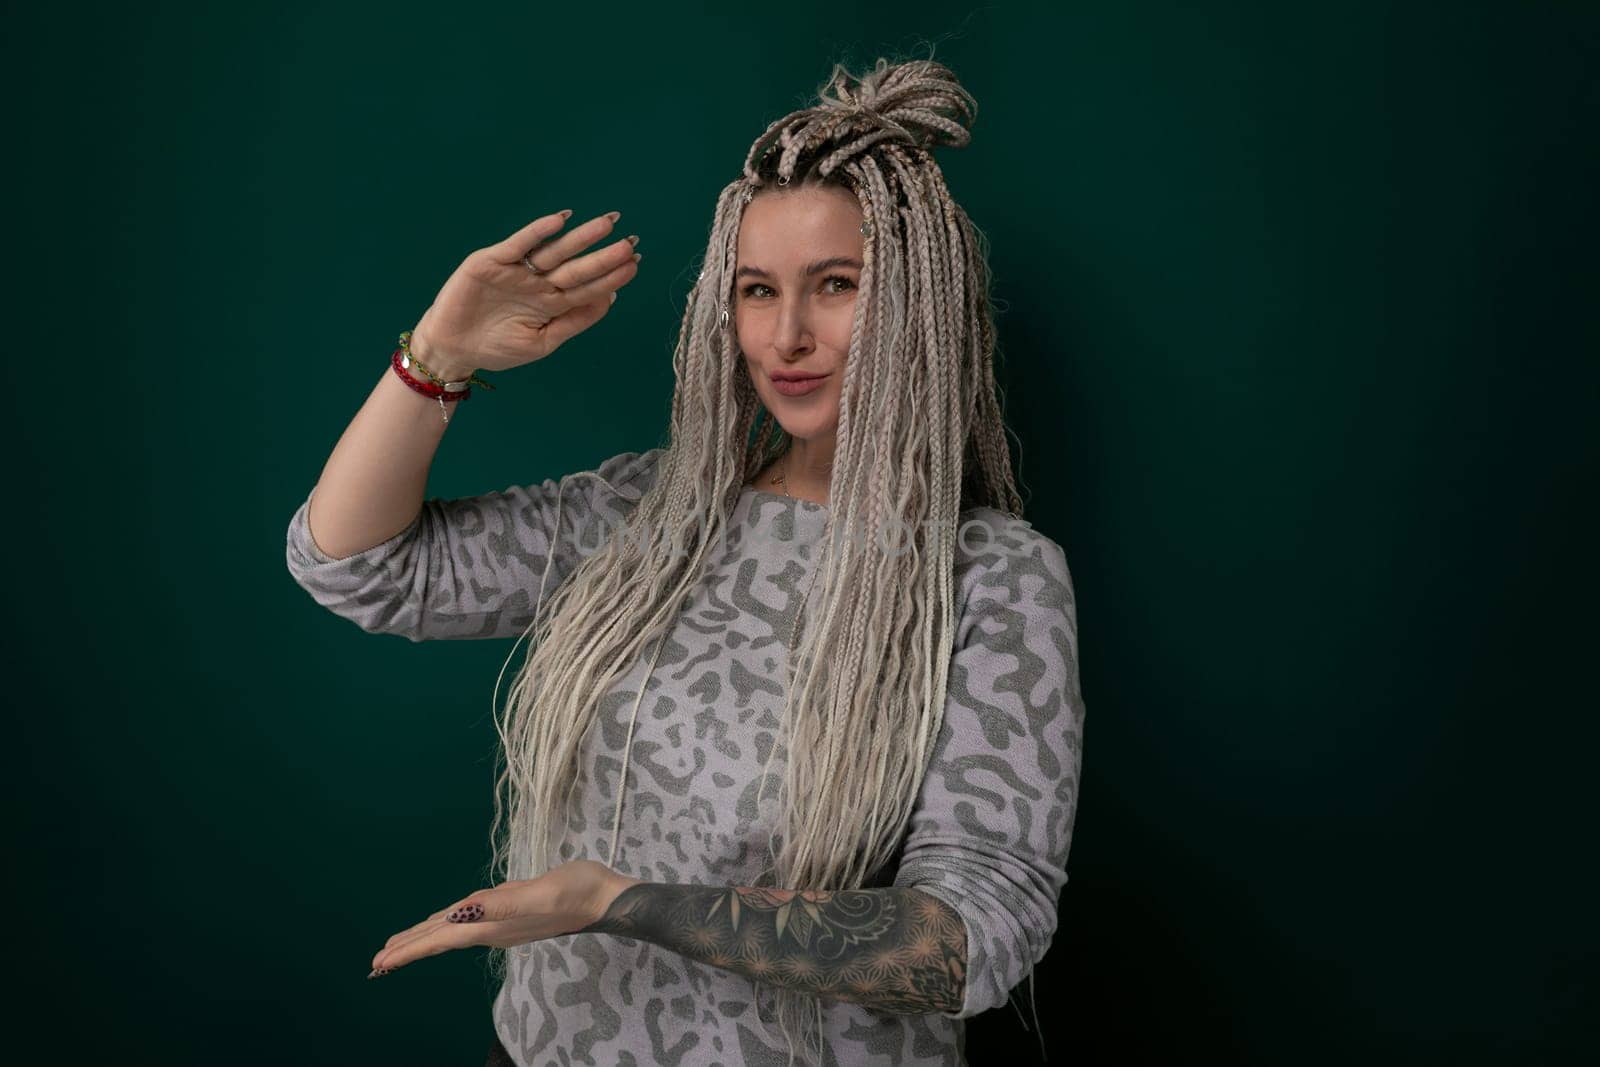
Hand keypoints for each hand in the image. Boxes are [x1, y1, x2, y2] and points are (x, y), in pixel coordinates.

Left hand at [367, 859, 641, 976]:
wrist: (606, 898)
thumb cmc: (577, 891)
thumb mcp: (541, 893)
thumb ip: (505, 904)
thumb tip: (467, 912)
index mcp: (494, 924)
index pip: (442, 938)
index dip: (410, 949)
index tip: (380, 963)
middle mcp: (494, 928)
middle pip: (442, 939)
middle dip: (409, 949)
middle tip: (376, 963)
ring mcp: (503, 923)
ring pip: (453, 932)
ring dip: (425, 940)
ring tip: (400, 947)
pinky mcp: (512, 914)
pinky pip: (468, 923)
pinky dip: (447, 927)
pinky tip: (447, 924)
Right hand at [408, 209, 640, 377]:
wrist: (452, 349)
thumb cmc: (497, 348)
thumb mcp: (542, 341)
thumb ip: (574, 321)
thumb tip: (610, 299)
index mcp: (553, 304)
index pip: (588, 288)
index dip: (611, 276)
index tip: (636, 264)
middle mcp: (539, 283)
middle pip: (578, 267)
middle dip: (604, 255)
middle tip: (631, 242)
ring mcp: (518, 270)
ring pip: (555, 251)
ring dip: (580, 237)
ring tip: (607, 224)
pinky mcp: (492, 261)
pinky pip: (519, 244)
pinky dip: (538, 231)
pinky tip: (560, 220)